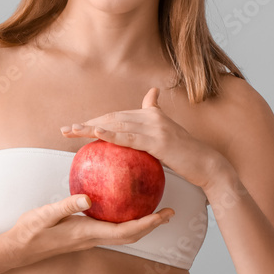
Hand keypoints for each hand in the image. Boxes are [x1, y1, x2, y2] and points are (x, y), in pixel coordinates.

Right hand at [1, 193, 174, 268]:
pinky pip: (112, 229)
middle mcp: (93, 238)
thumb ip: (67, 205)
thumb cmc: (30, 231)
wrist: (18, 249)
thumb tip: (89, 198)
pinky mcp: (84, 235)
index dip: (148, 224)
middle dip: (152, 225)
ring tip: (156, 210)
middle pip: (131, 236)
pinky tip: (125, 207)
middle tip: (170, 212)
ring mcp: (89, 238)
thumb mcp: (46, 214)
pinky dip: (126, 221)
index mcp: (88, 233)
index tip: (165, 214)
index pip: (126, 231)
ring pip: (124, 235)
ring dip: (142, 225)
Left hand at [59, 87, 232, 191]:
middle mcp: (152, 116)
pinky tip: (96, 134)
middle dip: (87, 123)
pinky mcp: (158, 140)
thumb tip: (149, 108)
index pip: (117, 116)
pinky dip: (111, 134)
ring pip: (116, 124)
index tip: (77, 127)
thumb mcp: (168, 139)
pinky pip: (129, 137)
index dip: (96, 120)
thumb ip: (154, 126)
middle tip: (66, 129)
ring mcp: (155, 127)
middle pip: (112, 117)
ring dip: (91, 128)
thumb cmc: (186, 157)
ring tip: (72, 131)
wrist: (207, 165)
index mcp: (152, 114)